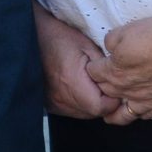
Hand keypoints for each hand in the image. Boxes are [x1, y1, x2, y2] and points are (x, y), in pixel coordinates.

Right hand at [34, 4, 118, 120]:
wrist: (32, 37)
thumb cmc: (61, 37)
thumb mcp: (87, 46)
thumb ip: (104, 69)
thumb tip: (119, 84)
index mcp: (73, 82)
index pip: (101, 108)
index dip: (112, 100)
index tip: (114, 87)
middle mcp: (61, 98)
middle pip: (93, 113)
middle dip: (104, 102)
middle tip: (105, 84)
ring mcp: (53, 103)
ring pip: (83, 113)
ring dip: (91, 103)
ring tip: (91, 84)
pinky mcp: (49, 104)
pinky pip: (71, 110)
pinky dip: (79, 103)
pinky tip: (79, 87)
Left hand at [90, 15, 151, 126]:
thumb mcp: (127, 30)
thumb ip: (112, 40)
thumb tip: (109, 47)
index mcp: (114, 71)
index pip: (94, 73)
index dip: (93, 66)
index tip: (95, 64)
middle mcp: (126, 90)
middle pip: (105, 92)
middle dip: (100, 87)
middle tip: (101, 83)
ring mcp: (144, 101)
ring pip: (121, 114)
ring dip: (113, 112)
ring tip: (109, 113)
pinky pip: (144, 116)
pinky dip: (138, 114)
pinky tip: (138, 110)